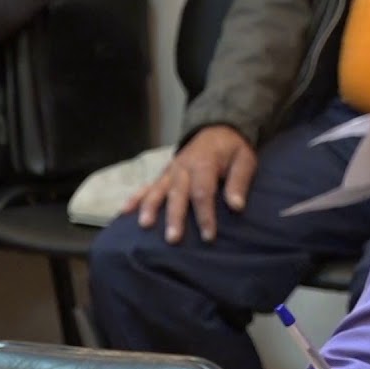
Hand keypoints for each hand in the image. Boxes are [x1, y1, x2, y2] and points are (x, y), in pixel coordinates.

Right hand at [121, 125, 256, 243]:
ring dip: (150, 207)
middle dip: (174, 217)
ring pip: (158, 190)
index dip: (205, 215)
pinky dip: (135, 197)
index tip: (208, 236)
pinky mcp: (164, 174)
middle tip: (173, 239)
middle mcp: (183, 167)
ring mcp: (171, 171)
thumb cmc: (233, 149)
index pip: (203, 192)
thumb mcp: (245, 159)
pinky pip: (148, 185)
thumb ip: (239, 181)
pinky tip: (124, 211)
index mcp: (204, 163)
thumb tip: (236, 206)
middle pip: (177, 194)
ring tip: (144, 225)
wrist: (217, 129)